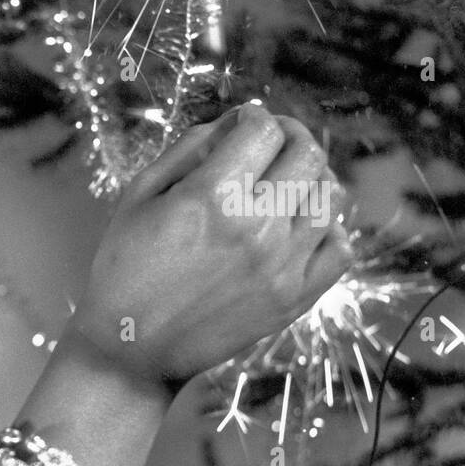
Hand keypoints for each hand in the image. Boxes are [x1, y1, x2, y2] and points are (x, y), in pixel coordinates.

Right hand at [68, 105, 351, 387]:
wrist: (132, 350)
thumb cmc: (124, 269)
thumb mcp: (138, 196)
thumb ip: (188, 149)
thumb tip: (234, 123)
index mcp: (213, 196)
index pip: (264, 129)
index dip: (254, 116)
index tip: (244, 123)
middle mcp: (257, 226)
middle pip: (307, 153)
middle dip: (290, 136)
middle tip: (271, 143)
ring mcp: (283, 265)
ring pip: (329, 196)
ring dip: (310, 179)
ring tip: (285, 185)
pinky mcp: (295, 298)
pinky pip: (340, 248)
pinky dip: (326, 229)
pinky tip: (298, 228)